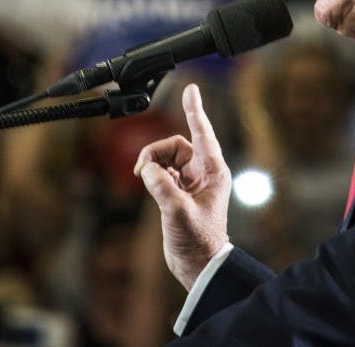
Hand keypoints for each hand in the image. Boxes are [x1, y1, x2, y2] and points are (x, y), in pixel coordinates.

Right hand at [134, 84, 230, 289]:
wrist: (198, 265)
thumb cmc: (197, 240)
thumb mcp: (176, 211)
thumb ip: (160, 185)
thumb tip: (146, 168)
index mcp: (213, 171)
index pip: (202, 131)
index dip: (194, 109)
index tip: (191, 89)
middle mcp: (204, 172)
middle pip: (175, 144)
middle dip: (155, 152)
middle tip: (142, 171)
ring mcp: (191, 182)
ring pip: (166, 158)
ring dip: (152, 165)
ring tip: (146, 182)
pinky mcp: (179, 192)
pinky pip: (162, 172)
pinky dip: (152, 175)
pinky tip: (150, 188)